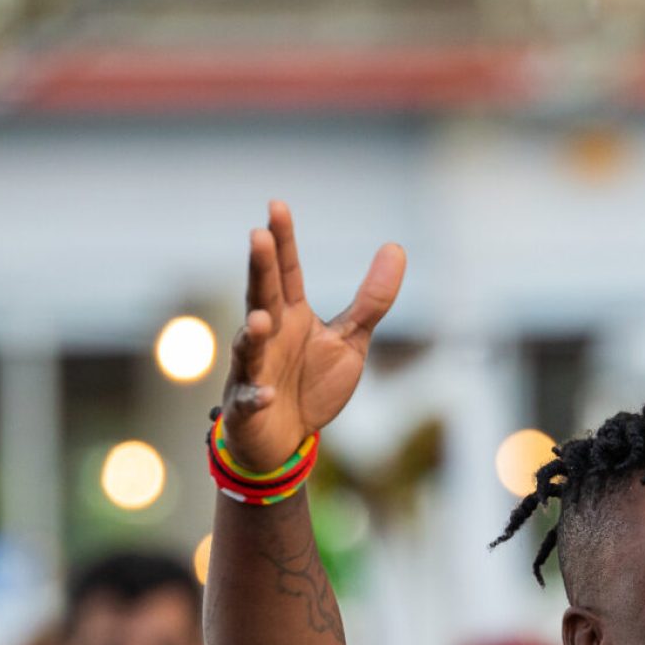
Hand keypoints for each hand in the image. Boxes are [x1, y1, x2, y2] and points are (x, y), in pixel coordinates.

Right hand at [221, 200, 405, 472]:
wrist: (287, 438)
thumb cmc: (313, 383)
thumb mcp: (351, 339)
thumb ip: (371, 299)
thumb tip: (396, 246)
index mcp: (291, 315)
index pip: (286, 273)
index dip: (283, 242)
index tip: (277, 206)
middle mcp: (268, 335)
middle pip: (262, 296)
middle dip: (260, 270)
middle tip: (258, 237)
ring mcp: (254, 370)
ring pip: (250, 348)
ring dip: (252, 335)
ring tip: (260, 320)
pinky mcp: (248, 406)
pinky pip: (251, 400)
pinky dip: (256, 397)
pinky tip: (266, 394)